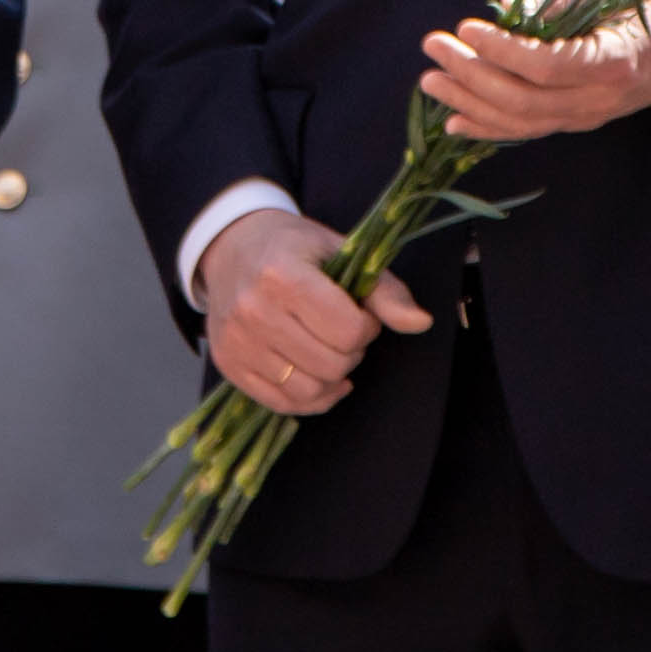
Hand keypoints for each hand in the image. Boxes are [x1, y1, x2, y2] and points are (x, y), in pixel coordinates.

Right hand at [200, 207, 430, 417]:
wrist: (233, 247)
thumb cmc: (294, 248)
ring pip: (309, 390)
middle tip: (343, 330)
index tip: (360, 312)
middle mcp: (253, 312)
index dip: (367, 326)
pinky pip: (282, 404)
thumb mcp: (341, 252)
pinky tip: (317, 375)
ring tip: (327, 349)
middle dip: (351, 352)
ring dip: (332, 377)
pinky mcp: (229, 365)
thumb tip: (422, 322)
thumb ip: (384, 290)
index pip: (348, 331)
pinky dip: (310, 397)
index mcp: (282, 276)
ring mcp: (237, 342)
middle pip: (331, 364)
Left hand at [420, 0, 650, 146]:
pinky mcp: (578, 123)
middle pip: (524, 98)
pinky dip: (487, 127)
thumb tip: (503, 12)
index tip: (468, 27)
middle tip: (434, 47)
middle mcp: (600, 99)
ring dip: (469, 102)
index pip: (547, 66)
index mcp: (614, 61)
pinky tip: (454, 120)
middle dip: (471, 74)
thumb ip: (556, 2)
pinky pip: (528, 131)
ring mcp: (589, 117)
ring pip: (520, 121)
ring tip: (431, 81)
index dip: (502, 50)